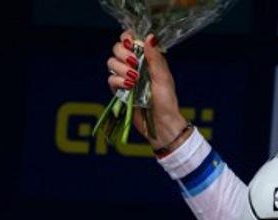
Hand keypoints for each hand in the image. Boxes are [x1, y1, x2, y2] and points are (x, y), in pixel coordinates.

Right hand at [106, 31, 188, 149]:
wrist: (160, 123)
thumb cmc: (167, 101)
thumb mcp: (163, 77)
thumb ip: (155, 58)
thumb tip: (150, 37)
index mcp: (147, 59)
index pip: (130, 40)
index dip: (126, 38)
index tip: (130, 43)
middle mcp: (134, 66)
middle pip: (117, 48)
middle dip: (123, 54)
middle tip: (134, 64)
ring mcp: (125, 77)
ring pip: (111, 63)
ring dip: (121, 69)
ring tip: (134, 80)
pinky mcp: (119, 90)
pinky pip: (111, 79)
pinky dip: (118, 81)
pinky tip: (128, 87)